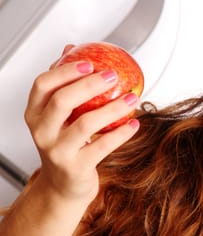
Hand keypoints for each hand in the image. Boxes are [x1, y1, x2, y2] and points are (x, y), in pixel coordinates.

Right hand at [24, 45, 139, 201]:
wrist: (62, 186)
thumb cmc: (63, 145)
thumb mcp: (57, 116)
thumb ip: (63, 84)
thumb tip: (71, 49)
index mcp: (35, 114)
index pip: (43, 85)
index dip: (65, 71)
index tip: (89, 62)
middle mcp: (42, 132)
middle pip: (63, 101)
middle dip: (90, 85)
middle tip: (113, 76)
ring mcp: (58, 151)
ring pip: (86, 123)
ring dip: (113, 108)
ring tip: (132, 97)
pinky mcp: (76, 167)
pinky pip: (103, 146)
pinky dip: (122, 132)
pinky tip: (134, 123)